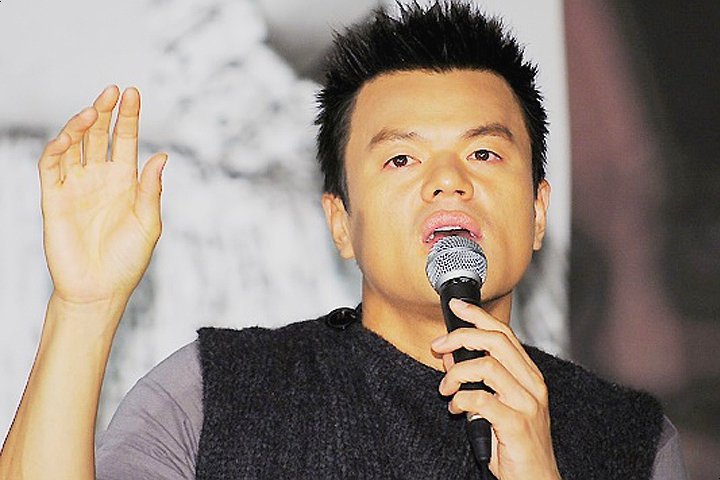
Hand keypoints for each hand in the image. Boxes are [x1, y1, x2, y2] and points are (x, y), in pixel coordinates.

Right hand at [39, 86, 166, 305]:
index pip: (125, 141)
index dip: (128, 117)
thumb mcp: (148, 223)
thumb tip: (161, 155)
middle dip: (105, 112)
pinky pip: (51, 166)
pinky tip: (70, 135)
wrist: (98, 289)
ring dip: (81, 124)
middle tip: (114, 91)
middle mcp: (99, 178)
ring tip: (94, 108)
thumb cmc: (127, 260)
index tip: (133, 93)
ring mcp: (75, 186)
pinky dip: (57, 147)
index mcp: (125, 182)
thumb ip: (151, 190)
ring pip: (74, 145)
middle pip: (99, 136)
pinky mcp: (53, 198)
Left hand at [431, 299, 560, 479]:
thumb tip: (450, 355)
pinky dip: (460, 400)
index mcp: (529, 376)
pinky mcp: (517, 424)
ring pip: (487, 367)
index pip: (504, 334)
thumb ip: (474, 379)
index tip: (457, 306)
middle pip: (496, 342)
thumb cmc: (515, 443)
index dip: (479, 316)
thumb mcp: (493, 405)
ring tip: (446, 389)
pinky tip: (455, 410)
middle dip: (461, 337)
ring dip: (457, 374)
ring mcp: (527, 404)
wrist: (536, 479)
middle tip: (438, 346)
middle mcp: (532, 385)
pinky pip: (481, 400)